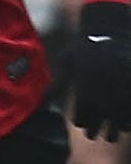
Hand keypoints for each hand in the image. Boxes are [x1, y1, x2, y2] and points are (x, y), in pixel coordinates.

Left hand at [69, 1, 130, 139]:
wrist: (110, 27)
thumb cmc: (84, 46)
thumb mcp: (67, 62)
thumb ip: (57, 85)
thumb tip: (41, 105)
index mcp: (84, 81)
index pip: (82, 112)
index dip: (81, 122)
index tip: (81, 125)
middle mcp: (104, 84)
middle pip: (101, 118)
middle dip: (97, 129)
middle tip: (95, 136)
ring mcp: (122, 83)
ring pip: (121, 118)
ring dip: (116, 128)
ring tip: (114, 134)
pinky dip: (130, 119)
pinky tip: (127, 125)